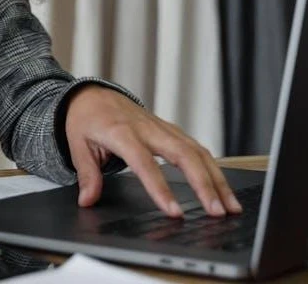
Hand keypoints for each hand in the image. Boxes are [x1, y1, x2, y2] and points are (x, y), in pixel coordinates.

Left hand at [65, 85, 242, 217]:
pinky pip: (196, 148)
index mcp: (121, 133)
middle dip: (204, 184)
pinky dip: (212, 168)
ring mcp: (162, 128)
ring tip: (230, 206)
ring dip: (216, 179)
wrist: (91, 95)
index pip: (144, 164)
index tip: (173, 211)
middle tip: (216, 212)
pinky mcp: (170, 130)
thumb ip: (87, 174)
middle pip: (183, 154)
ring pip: (196, 151)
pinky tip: (222, 187)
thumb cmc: (85, 119)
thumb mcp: (77, 144)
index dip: (160, 188)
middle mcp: (147, 129)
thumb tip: (87, 200)